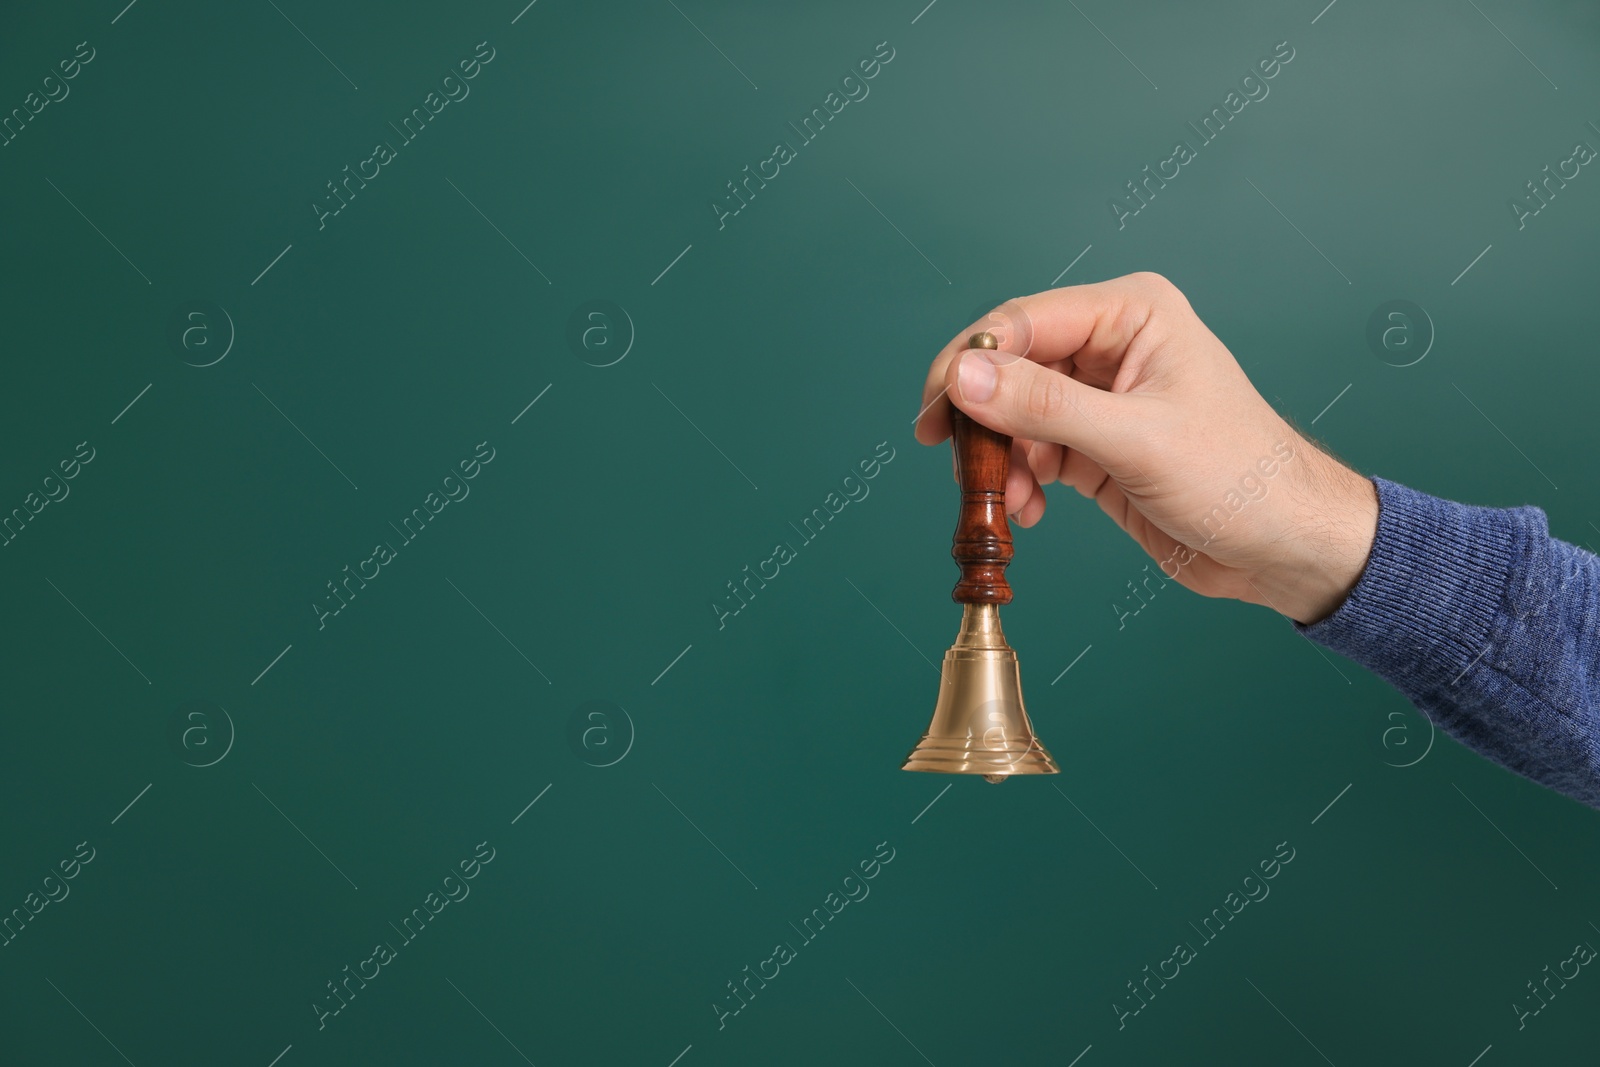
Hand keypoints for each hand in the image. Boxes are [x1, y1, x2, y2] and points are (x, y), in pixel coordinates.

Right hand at [914, 272, 1377, 624]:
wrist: (1282, 545)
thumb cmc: (1240, 477)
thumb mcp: (1135, 440)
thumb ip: (1044, 406)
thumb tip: (966, 376)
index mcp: (1132, 314)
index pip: (1025, 320)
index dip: (971, 360)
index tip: (939, 410)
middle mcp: (1110, 346)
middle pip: (1009, 365)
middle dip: (980, 415)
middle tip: (952, 456)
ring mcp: (1099, 398)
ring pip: (1012, 413)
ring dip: (998, 458)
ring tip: (1003, 498)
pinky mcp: (1093, 446)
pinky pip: (1031, 452)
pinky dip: (1018, 481)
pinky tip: (1028, 510)